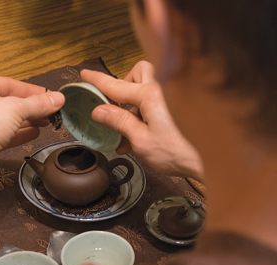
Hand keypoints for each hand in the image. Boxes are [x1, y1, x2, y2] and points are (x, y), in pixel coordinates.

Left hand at [0, 75, 64, 181]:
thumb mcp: (17, 108)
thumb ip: (38, 104)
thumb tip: (56, 98)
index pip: (10, 84)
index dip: (31, 91)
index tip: (48, 96)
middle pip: (9, 102)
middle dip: (31, 107)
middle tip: (50, 110)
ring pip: (7, 119)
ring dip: (27, 121)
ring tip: (45, 121)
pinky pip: (3, 134)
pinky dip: (19, 133)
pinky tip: (34, 133)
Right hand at [81, 62, 203, 180]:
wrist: (212, 160)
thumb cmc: (180, 152)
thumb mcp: (141, 140)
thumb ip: (119, 122)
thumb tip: (99, 111)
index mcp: (150, 95)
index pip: (116, 85)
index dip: (98, 81)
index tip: (85, 74)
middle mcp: (164, 88)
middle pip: (138, 73)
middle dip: (126, 85)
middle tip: (118, 106)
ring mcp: (174, 95)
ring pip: (149, 85)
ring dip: (136, 101)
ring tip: (132, 128)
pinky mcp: (181, 105)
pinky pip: (158, 98)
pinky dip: (147, 111)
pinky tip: (142, 136)